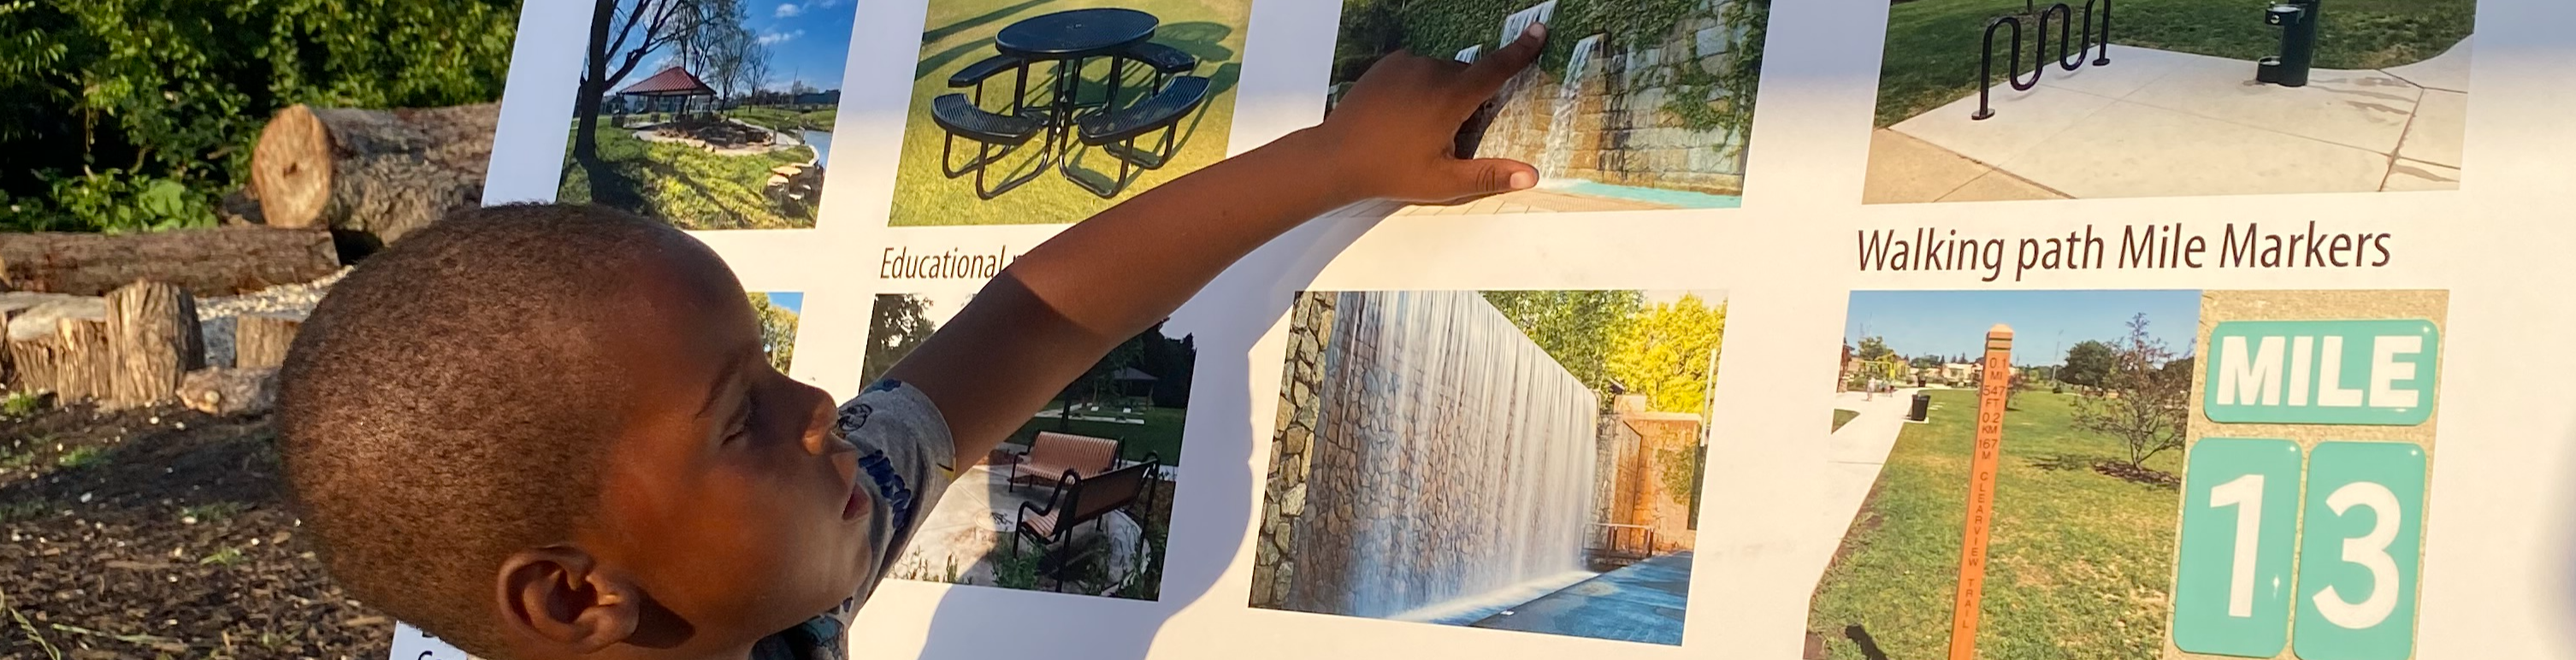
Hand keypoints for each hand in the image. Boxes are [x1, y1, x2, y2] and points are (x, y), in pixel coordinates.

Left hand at [1305, 22, 1548, 205]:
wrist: (1336, 157)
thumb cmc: (1390, 171)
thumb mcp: (1443, 181)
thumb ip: (1489, 176)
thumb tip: (1531, 176)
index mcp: (1450, 97)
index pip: (1496, 69)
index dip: (1521, 51)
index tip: (1539, 31)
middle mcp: (1431, 71)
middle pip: (1467, 77)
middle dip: (1468, 100)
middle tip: (1446, 137)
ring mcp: (1407, 64)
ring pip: (1442, 72)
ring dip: (1443, 93)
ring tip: (1418, 127)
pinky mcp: (1388, 64)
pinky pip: (1418, 69)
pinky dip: (1420, 86)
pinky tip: (1403, 113)